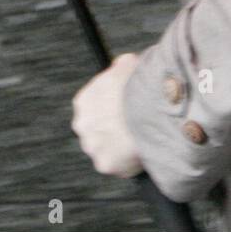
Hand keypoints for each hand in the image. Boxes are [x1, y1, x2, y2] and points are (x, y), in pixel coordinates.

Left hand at [71, 52, 143, 178]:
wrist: (148, 107)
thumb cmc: (138, 85)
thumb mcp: (128, 64)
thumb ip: (120, 67)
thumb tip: (122, 65)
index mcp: (84, 101)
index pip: (93, 109)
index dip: (110, 111)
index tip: (123, 113)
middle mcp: (82, 125)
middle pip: (96, 132)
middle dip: (112, 133)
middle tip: (132, 129)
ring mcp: (92, 146)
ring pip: (106, 151)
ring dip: (120, 149)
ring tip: (140, 141)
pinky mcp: (105, 165)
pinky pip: (119, 167)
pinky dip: (130, 164)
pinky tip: (142, 153)